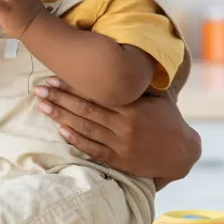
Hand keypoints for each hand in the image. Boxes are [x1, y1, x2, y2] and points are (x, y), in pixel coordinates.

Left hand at [34, 77, 201, 184]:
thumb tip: (122, 62)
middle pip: (85, 110)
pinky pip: (94, 150)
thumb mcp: (158, 98)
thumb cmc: (169, 120)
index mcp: (132, 107)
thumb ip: (138, 85)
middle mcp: (124, 125)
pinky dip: (76, 140)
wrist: (183, 153)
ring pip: (85, 128)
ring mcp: (121, 144)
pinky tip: (61, 130)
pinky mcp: (121, 161)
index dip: (72, 86)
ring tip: (43, 107)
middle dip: (60, 99)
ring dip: (61, 116)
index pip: (96, 93)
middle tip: (39, 90)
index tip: (53, 78)